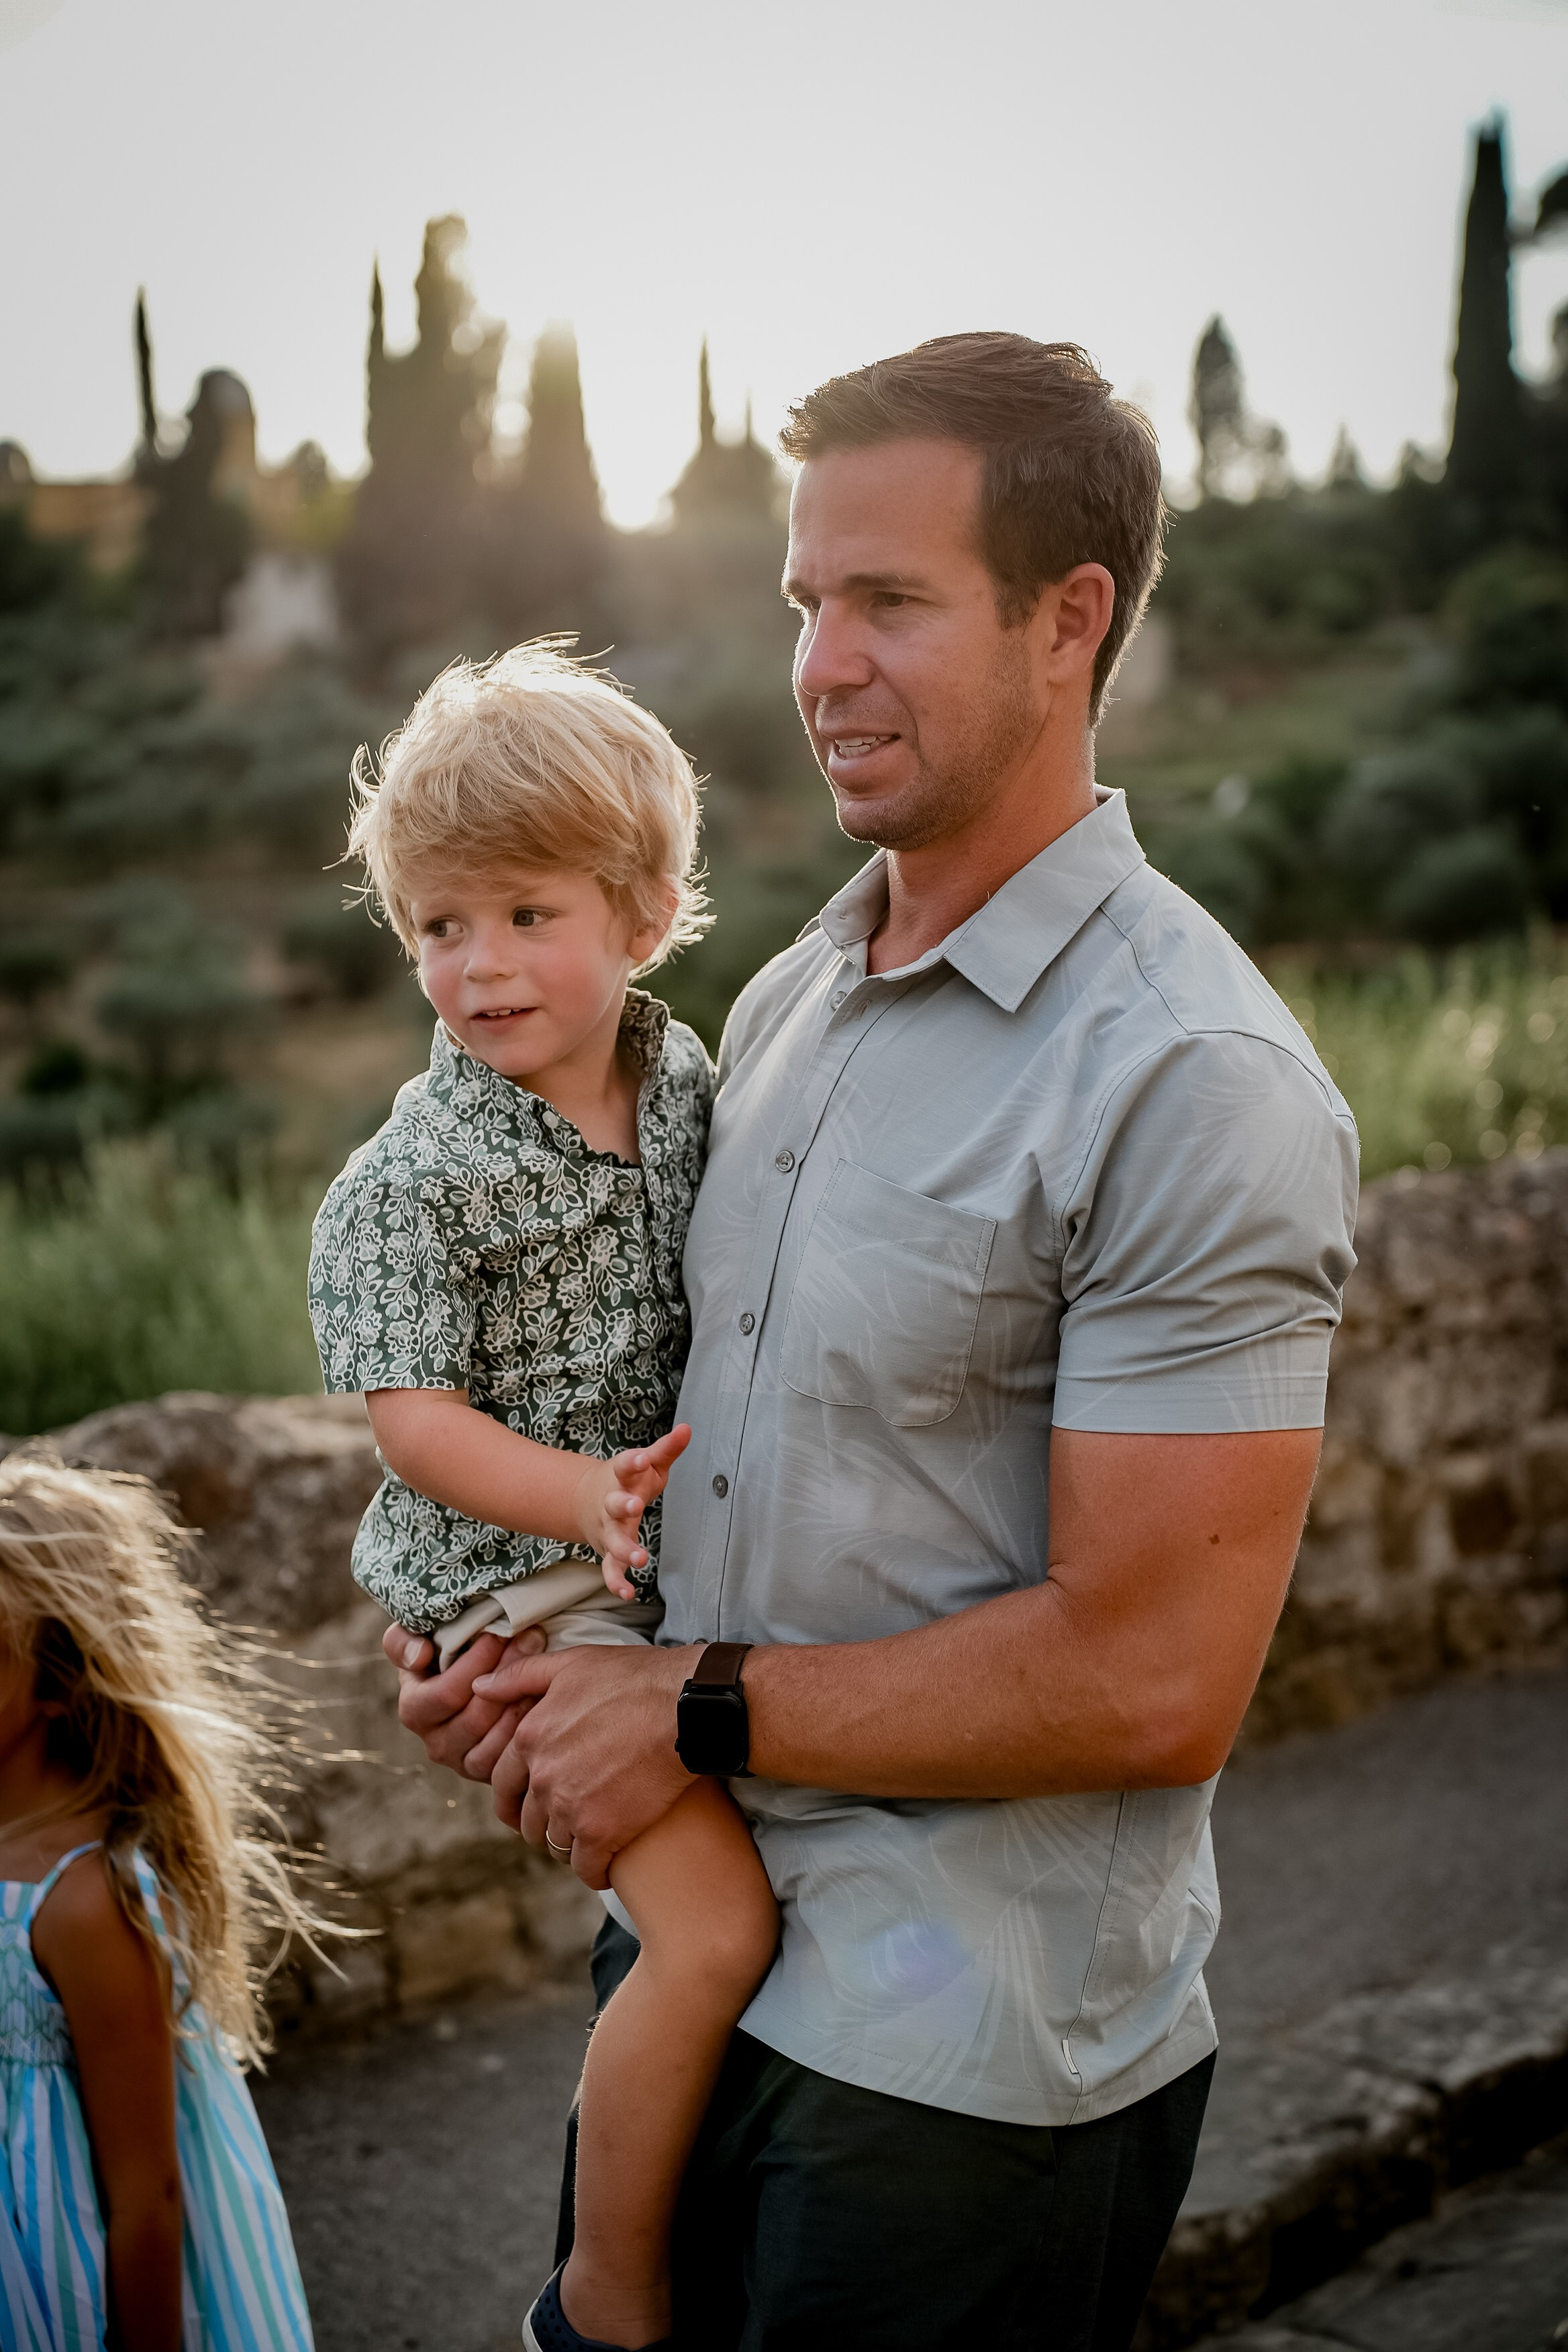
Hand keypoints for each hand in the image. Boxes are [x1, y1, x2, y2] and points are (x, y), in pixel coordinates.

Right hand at [381, 1619, 546, 1780]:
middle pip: (476, 1717)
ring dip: (522, 1701)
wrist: (467, 1683)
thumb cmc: (440, 1655)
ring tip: (539, 1666)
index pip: (446, 1694)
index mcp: (415, 1710)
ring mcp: (463, 1762)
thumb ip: (402, 1643)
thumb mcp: (413, 1640)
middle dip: (506, 1675)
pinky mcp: (489, 1773)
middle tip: (531, 1640)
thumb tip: (420, 1656)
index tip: (500, 1633)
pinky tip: (542, 1698)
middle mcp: (435, 1744)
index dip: (477, 1662)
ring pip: (495, 1741)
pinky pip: (510, 1759)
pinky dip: (528, 1729)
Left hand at [471, 1641, 698, 1884]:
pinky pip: (587, 1869)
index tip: (527, 1807)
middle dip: (541, 1824)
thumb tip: (479, 1686)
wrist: (684, 1709)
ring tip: (588, 1841)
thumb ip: (520, 1676)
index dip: (514, 1799)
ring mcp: (570, 1809)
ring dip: (568, 1846)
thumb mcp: (571, 1663)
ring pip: (555, 1845)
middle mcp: (542, 1778)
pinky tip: (608, 1866)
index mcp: (529, 1739)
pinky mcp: (602, 1833)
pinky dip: (596, 1871)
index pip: (503, 1785)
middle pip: (527, 1821)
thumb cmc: (633, 1679)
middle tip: (563, 1823)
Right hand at [572, 1424, 691, 1599]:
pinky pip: (609, 1569)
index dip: (632, 1461)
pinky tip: (628, 1593)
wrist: (587, 1500)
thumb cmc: (628, 1479)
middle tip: (634, 1506)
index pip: (624, 1466)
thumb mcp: (647, 1463)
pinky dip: (615, 1582)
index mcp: (621, 1477)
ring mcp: (608, 1529)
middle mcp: (611, 1503)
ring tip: (640, 1559)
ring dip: (624, 1549)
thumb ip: (666, 1448)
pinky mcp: (608, 1551)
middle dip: (622, 1505)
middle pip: (613, 1504)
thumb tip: (687, 1428)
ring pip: (613, 1541)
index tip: (641, 1457)